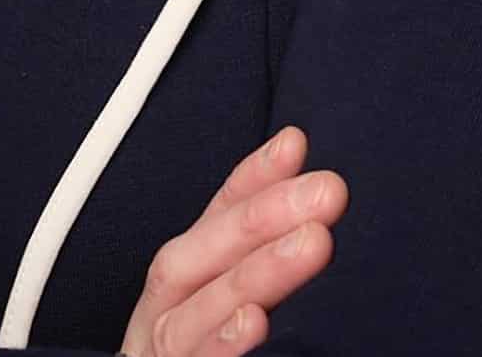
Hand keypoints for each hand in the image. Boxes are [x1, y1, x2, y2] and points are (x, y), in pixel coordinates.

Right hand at [118, 127, 345, 356]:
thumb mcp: (218, 313)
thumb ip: (251, 270)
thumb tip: (309, 210)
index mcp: (170, 298)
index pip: (207, 227)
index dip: (248, 182)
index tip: (296, 145)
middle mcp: (154, 327)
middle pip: (194, 262)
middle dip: (258, 220)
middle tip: (327, 192)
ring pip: (191, 318)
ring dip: (253, 274)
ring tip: (313, 243)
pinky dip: (220, 348)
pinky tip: (254, 324)